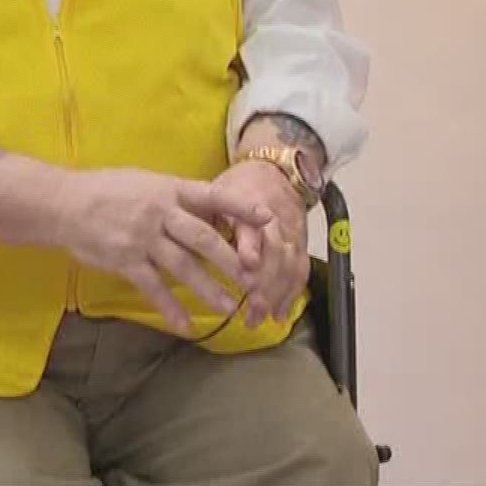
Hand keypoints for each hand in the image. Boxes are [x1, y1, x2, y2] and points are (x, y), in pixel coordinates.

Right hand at [54, 168, 272, 333]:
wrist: (64, 203)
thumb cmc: (107, 189)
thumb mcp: (147, 182)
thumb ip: (177, 197)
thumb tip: (211, 211)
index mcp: (169, 189)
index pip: (213, 196)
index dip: (241, 207)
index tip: (268, 217)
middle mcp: (159, 213)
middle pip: (203, 238)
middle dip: (232, 260)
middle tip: (255, 279)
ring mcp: (142, 237)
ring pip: (182, 266)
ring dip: (208, 288)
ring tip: (229, 307)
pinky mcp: (124, 260)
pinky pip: (153, 287)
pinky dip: (170, 307)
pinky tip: (185, 325)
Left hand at [212, 160, 309, 327]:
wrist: (276, 168)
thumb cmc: (239, 184)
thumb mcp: (218, 192)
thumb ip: (206, 217)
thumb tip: (183, 245)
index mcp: (249, 201)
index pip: (253, 225)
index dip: (252, 246)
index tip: (246, 266)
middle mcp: (275, 216)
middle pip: (276, 251)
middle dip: (266, 283)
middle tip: (250, 309)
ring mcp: (291, 230)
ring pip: (290, 263)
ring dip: (277, 293)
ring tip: (260, 317)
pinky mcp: (301, 241)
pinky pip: (301, 269)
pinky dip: (292, 293)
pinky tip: (279, 313)